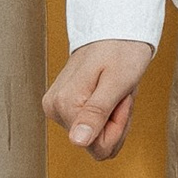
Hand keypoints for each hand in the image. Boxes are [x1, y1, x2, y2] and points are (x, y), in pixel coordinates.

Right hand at [45, 35, 155, 159]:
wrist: (115, 29)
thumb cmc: (121, 50)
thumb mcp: (116, 82)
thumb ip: (96, 113)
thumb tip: (77, 141)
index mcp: (65, 105)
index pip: (100, 147)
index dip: (119, 126)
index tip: (121, 98)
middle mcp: (55, 108)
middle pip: (97, 144)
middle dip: (117, 122)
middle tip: (120, 92)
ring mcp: (57, 107)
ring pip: (96, 137)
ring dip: (114, 116)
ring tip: (115, 90)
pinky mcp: (63, 106)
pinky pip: (92, 127)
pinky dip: (108, 112)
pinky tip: (109, 92)